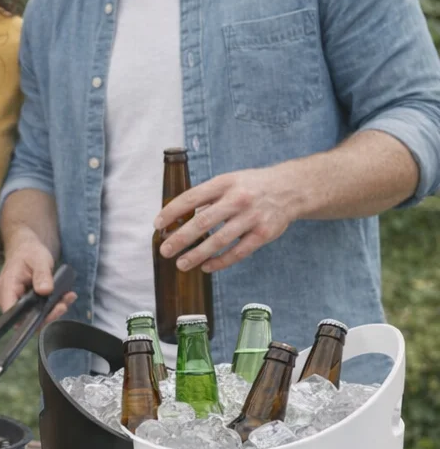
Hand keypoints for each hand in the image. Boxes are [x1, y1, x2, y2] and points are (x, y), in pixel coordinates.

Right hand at [0, 229, 76, 321]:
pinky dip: (53, 305)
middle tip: (63, 305)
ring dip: (53, 310)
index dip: (29, 319)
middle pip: (25, 318)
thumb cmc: (29, 252)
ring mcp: (17, 301)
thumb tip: (45, 291)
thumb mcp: (38, 259)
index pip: (12, 313)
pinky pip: (39, 310)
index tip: (49, 312)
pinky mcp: (27, 303)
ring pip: (34, 316)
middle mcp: (8, 298)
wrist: (27, 248)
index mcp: (7, 287)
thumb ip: (42, 274)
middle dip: (47, 314)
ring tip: (68, 297)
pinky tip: (66, 296)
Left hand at [154, 165, 298, 273]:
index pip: (191, 198)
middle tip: (165, 250)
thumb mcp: (228, 181)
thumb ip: (206, 197)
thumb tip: (177, 216)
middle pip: (203, 221)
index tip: (157, 225)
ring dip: (197, 254)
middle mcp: (237, 199)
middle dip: (180, 238)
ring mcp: (251, 217)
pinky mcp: (263, 234)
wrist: (290, 189)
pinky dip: (220, 262)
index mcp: (224, 183)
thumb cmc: (251, 186)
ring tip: (181, 264)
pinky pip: (238, 252)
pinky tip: (206, 267)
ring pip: (219, 241)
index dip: (172, 212)